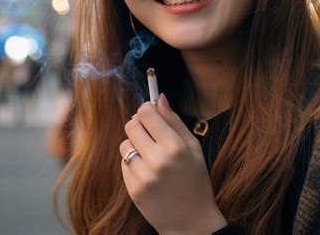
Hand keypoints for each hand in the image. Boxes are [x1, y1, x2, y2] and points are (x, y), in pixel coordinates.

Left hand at [120, 94, 226, 233]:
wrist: (190, 222)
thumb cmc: (196, 179)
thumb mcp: (193, 147)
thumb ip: (174, 120)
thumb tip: (159, 97)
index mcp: (174, 147)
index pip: (146, 113)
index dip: (146, 108)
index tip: (150, 112)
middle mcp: (157, 160)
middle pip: (131, 125)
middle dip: (139, 123)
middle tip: (149, 131)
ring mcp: (142, 177)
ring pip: (125, 143)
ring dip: (134, 143)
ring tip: (150, 153)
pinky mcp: (132, 190)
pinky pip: (123, 163)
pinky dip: (133, 161)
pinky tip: (147, 169)